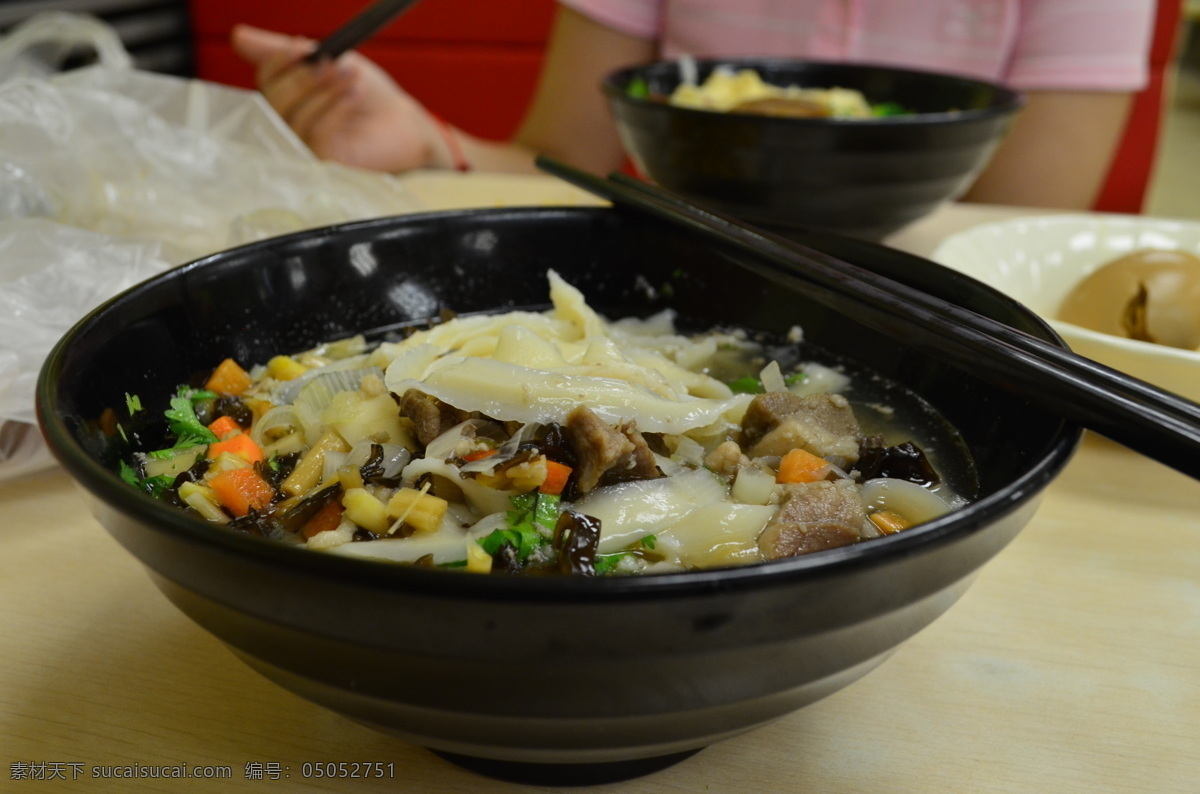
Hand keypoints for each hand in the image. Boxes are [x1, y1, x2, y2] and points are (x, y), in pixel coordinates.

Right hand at [230, 24, 444, 172]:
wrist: (404, 123)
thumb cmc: (367, 95)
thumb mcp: (328, 61)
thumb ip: (284, 51)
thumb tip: (238, 35)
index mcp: (286, 99)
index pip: (266, 80)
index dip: (279, 61)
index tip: (303, 46)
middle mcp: (288, 127)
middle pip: (274, 100)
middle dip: (304, 77)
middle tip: (332, 61)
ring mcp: (303, 149)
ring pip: (296, 117)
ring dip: (326, 90)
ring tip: (353, 76)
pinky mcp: (322, 165)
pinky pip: (316, 134)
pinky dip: (335, 110)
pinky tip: (354, 96)